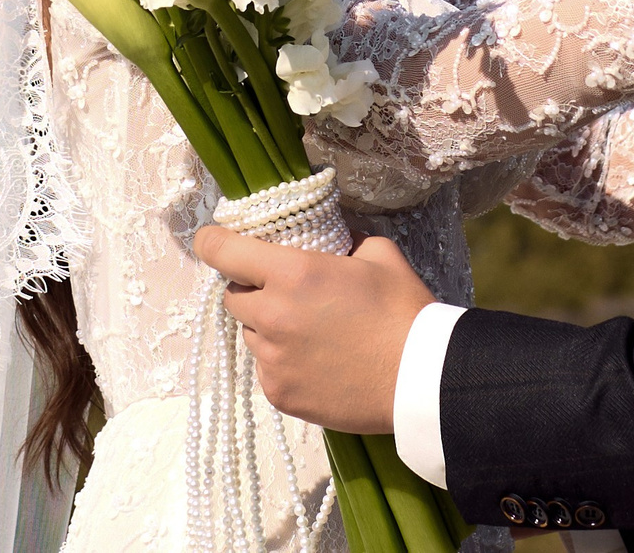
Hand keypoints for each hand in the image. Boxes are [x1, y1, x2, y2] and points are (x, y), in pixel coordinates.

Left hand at [189, 225, 436, 433]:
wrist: (421, 379)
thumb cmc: (404, 311)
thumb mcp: (378, 254)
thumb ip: (344, 241)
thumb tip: (330, 240)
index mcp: (292, 274)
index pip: (222, 251)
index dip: (213, 242)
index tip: (214, 241)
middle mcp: (272, 316)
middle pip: (233, 296)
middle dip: (251, 289)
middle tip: (286, 292)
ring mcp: (272, 360)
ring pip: (250, 334)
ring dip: (268, 327)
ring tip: (311, 332)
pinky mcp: (279, 393)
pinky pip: (266, 368)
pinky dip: (282, 361)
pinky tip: (317, 361)